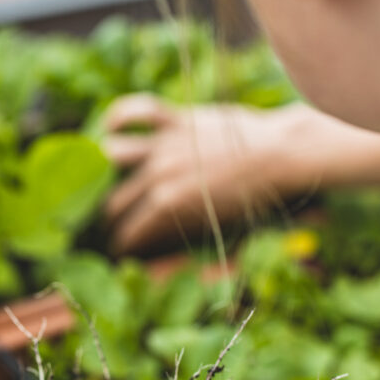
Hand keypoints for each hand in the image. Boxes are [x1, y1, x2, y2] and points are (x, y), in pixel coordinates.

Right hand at [103, 96, 307, 252]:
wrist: (281, 154)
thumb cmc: (253, 199)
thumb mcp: (215, 230)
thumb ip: (178, 241)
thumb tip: (151, 269)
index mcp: (168, 206)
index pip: (127, 233)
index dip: (118, 246)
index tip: (114, 252)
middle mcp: (159, 174)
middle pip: (114, 200)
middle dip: (105, 219)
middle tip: (103, 227)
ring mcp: (166, 143)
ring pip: (112, 153)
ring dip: (101, 168)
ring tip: (98, 178)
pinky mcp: (177, 118)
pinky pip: (139, 110)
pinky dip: (121, 115)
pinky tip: (111, 126)